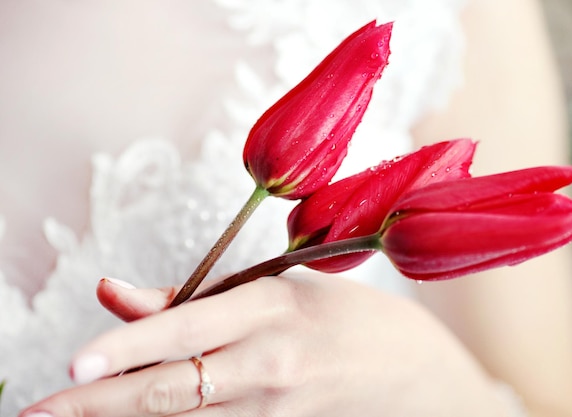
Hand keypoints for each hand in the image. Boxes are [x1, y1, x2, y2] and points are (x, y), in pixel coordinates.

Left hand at [20, 273, 508, 416]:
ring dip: (121, 416)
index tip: (74, 365)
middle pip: (171, 390)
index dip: (130, 346)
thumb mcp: (281, 287)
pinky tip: (130, 416)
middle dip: (98, 404)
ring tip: (66, 414)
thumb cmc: (347, 317)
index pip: (187, 330)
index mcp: (272, 310)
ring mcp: (272, 409)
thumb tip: (111, 293)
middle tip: (38, 414)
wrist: (412, 375)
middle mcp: (268, 364)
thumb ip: (192, 296)